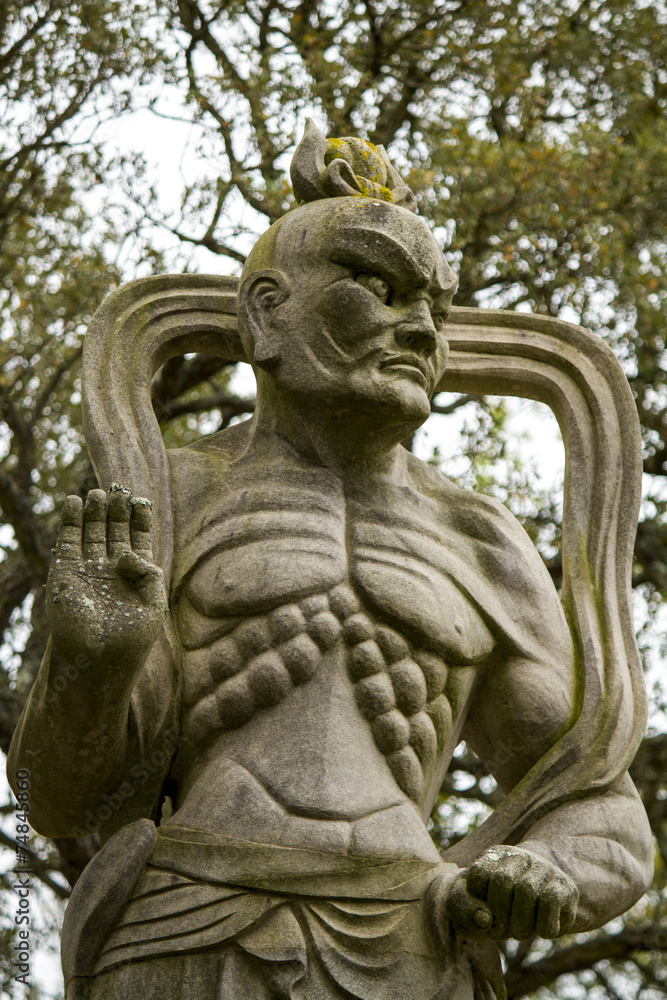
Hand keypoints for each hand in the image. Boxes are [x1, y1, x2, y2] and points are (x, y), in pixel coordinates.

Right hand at [47, 486, 166, 666]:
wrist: (97, 660)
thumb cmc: (131, 637)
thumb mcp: (153, 603)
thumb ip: (147, 572)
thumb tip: (127, 552)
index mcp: (137, 574)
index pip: (138, 537)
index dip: (139, 518)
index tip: (141, 501)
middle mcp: (112, 568)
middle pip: (114, 529)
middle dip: (116, 510)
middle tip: (118, 490)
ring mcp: (88, 569)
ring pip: (91, 531)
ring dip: (93, 511)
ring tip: (96, 492)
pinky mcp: (65, 572)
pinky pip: (67, 540)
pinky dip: (69, 520)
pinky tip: (73, 502)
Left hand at [443, 845, 577, 940]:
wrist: (547, 900)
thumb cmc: (500, 904)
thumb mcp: (474, 901)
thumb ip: (461, 904)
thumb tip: (483, 919)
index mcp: (494, 856)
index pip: (478, 873)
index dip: (476, 900)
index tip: (483, 913)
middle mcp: (520, 857)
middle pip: (503, 881)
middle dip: (500, 915)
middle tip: (502, 932)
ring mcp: (545, 870)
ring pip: (527, 891)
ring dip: (521, 924)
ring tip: (520, 931)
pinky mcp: (566, 888)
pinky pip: (550, 904)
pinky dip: (543, 926)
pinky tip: (541, 928)